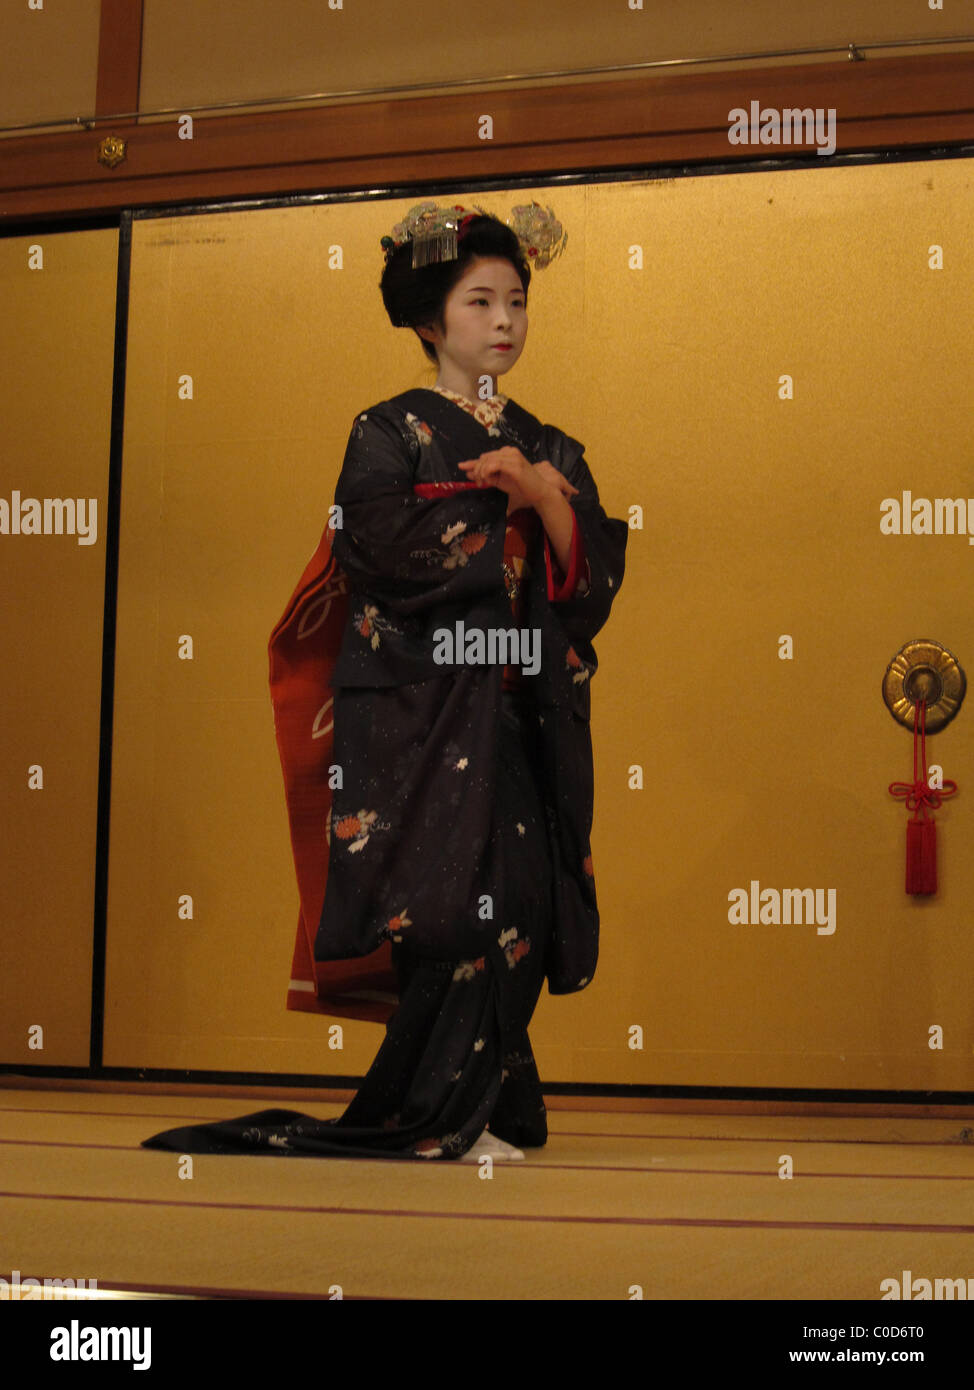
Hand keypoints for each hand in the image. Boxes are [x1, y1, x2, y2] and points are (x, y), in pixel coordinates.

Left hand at [458, 449, 578, 515]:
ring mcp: (513, 457)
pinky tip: (487, 479)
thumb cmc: (522, 487)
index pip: (486, 456)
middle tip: (477, 483)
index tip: (461, 467)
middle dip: (476, 469)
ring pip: (488, 460)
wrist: (539, 492)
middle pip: (484, 457)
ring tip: (482, 483)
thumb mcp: (500, 480)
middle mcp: (510, 452)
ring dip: (481, 472)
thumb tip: (469, 473)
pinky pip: (494, 464)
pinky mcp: (515, 465)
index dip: (473, 462)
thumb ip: (486, 475)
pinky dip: (487, 472)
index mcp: (507, 453)